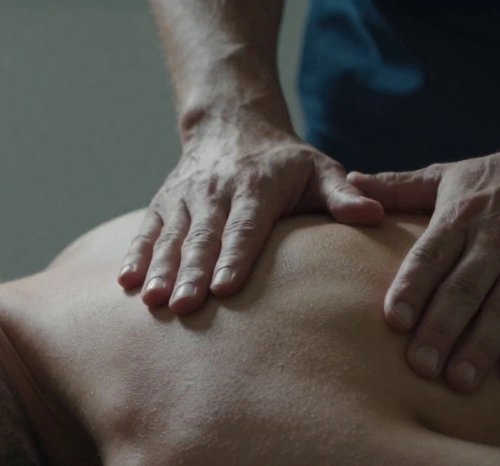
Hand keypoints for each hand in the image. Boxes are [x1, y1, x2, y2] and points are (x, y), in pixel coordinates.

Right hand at [120, 117, 383, 313]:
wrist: (232, 126)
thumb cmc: (285, 163)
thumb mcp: (319, 169)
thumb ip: (342, 196)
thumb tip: (374, 214)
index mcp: (256, 187)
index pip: (244, 228)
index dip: (234, 257)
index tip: (224, 287)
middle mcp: (215, 193)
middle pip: (203, 238)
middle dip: (191, 272)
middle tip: (183, 305)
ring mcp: (185, 200)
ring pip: (170, 238)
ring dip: (160, 270)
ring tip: (153, 301)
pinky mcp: (162, 206)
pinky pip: (146, 233)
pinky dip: (134, 257)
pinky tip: (125, 283)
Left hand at [349, 145, 499, 390]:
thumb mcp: (448, 176)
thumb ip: (398, 187)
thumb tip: (349, 182)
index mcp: (462, 215)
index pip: (431, 255)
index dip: (412, 288)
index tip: (394, 322)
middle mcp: (499, 234)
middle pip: (464, 288)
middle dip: (441, 329)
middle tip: (420, 368)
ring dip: (482, 346)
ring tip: (459, 382)